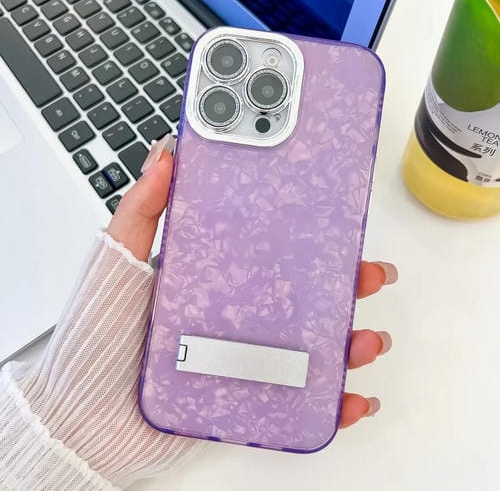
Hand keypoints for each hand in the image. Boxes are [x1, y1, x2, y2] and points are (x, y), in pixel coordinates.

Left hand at [109, 135, 397, 430]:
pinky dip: (332, 402)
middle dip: (345, 286)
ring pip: (312, 348)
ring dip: (350, 342)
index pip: (272, 254)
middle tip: (368, 274)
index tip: (337, 223)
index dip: (310, 240)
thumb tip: (166, 155)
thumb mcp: (117, 259)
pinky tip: (352, 397)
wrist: (82, 416)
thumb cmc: (97, 338)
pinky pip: (300, 400)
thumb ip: (140, 209)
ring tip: (366, 339)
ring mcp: (245, 359)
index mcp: (215, 280)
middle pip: (303, 298)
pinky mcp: (247, 399)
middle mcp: (236, 317)